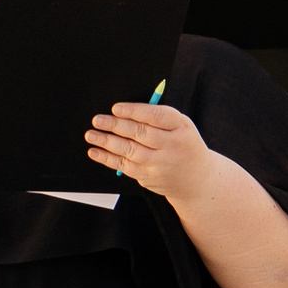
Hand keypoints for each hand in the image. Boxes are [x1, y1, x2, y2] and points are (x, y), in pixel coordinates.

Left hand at [87, 102, 212, 198]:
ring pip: (129, 150)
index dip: (134, 111)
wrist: (196, 179)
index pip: (157, 116)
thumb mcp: (180, 127)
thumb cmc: (183, 146)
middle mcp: (172, 145)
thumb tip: (125, 109)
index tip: (116, 108)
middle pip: (140, 133)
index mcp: (182, 127)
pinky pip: (124, 165)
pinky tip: (95, 151)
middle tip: (97, 120)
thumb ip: (157, 117)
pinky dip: (107, 158)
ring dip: (107, 142)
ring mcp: (160, 163)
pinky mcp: (148, 176)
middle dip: (115, 125)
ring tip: (91, 134)